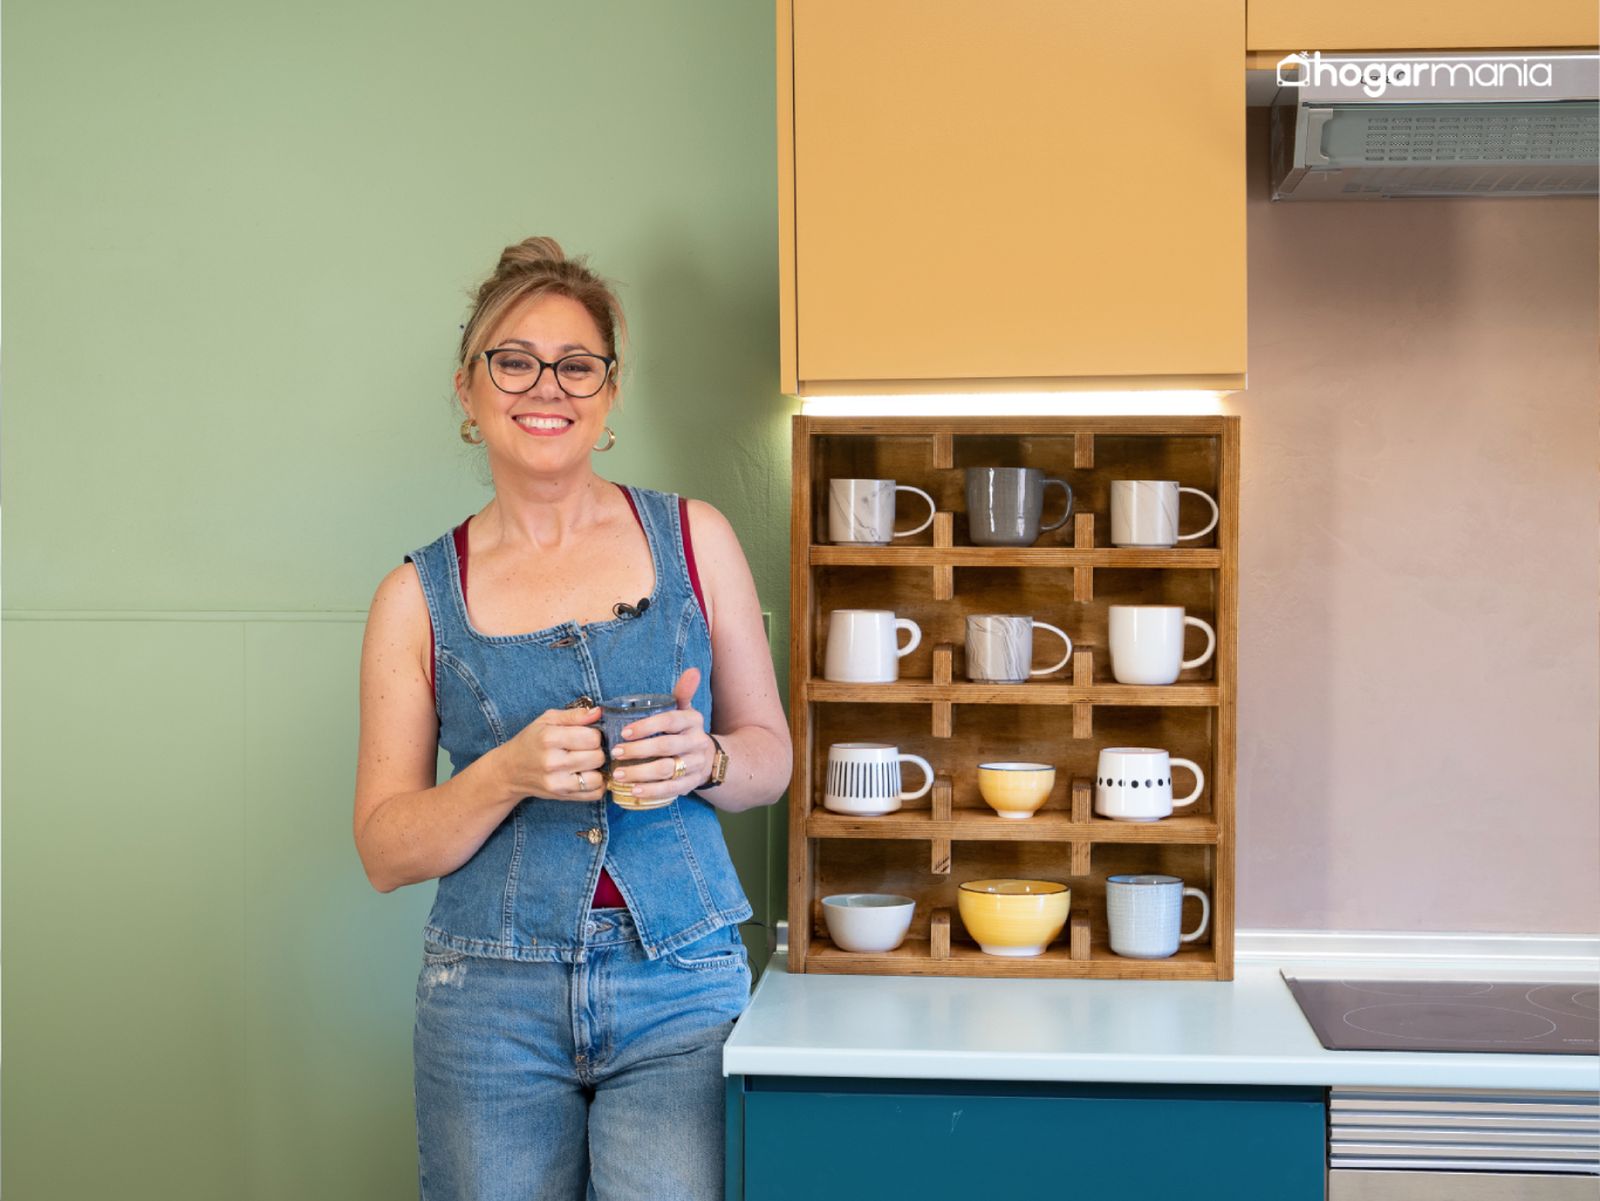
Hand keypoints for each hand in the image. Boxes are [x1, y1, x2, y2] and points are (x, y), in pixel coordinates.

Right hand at [498, 704, 606, 803]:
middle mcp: (553, 763)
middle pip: (598, 757)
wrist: (510, 771)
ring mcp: (557, 783)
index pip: (592, 737)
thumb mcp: (547, 720)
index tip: (587, 734)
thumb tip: (598, 712)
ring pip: (598, 778)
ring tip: (587, 763)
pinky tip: (587, 776)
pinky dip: (597, 785)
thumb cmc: (531, 741)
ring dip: (597, 770)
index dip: (595, 734)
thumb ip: (574, 715)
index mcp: (550, 739)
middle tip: (586, 749)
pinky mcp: (562, 797)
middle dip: (597, 751)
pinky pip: (594, 794)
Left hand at [608, 668, 714, 803]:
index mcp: (692, 720)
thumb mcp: (685, 711)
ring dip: (641, 773)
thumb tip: (692, 670)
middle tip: (615, 752)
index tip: (624, 732)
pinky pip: (671, 789)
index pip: (670, 721)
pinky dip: (651, 791)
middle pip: (666, 747)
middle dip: (638, 750)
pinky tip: (633, 791)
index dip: (647, 727)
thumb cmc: (685, 731)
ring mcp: (695, 764)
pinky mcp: (690, 783)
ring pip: (667, 770)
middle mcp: (696, 742)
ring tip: (618, 774)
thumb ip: (682, 693)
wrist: (708, 759)